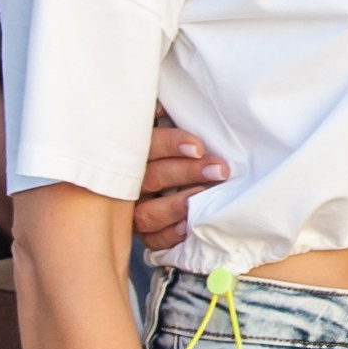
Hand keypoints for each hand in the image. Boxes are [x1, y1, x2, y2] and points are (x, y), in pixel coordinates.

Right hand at [131, 108, 228, 254]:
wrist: (160, 184)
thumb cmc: (167, 150)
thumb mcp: (160, 129)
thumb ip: (159, 116)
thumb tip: (163, 108)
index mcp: (131, 154)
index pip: (145, 146)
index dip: (170, 144)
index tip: (198, 146)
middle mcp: (128, 184)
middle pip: (150, 178)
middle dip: (186, 172)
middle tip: (218, 169)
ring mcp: (132, 212)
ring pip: (147, 213)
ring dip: (176, 206)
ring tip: (201, 198)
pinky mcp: (143, 234)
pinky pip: (152, 240)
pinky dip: (169, 236)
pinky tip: (187, 228)